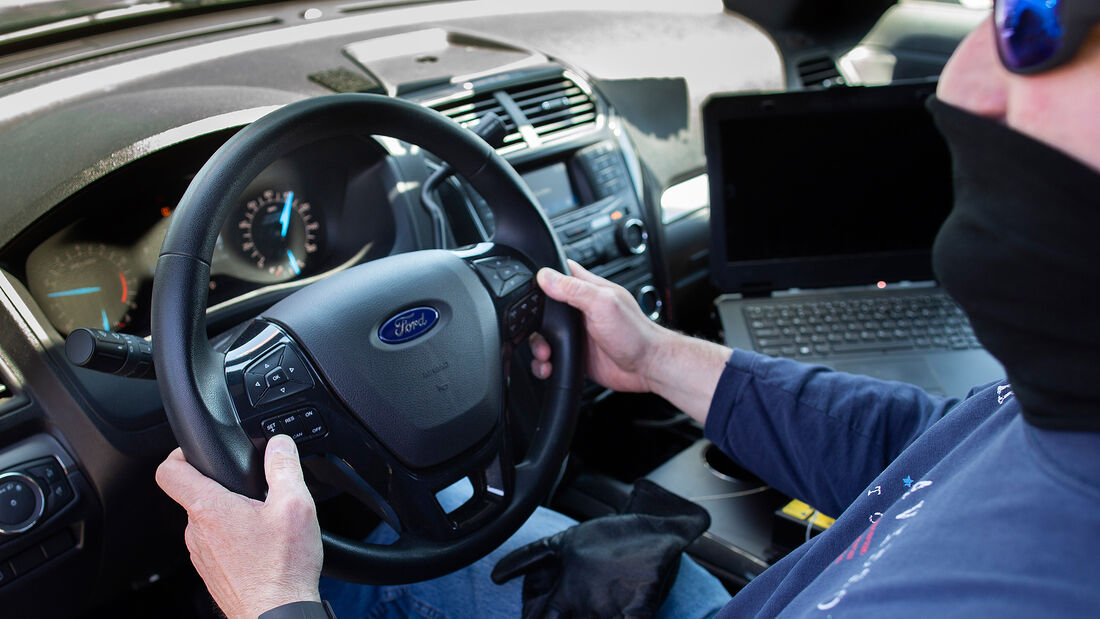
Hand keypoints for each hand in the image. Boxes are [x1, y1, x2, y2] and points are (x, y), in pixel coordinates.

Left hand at [155, 436, 322, 618]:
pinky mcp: (212, 572)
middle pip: (196, 495)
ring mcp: (201, 555)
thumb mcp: (296, 506)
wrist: (277, 615)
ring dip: (231, 515)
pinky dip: (235, 539)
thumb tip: (279, 443)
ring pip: (209, 521)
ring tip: (264, 521)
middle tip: (254, 490)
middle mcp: (197, 532)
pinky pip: (217, 544)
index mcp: (210, 509)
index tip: (195, 451)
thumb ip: (284, 467)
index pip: (169, 471)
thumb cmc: (283, 568)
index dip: (178, 453)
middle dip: (222, 487)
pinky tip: (262, 546)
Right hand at [531, 260, 669, 392]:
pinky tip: (550, 366)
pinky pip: (551, 357)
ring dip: (537, 346)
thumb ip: (574, 289)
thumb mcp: (603, 304)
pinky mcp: (575, 353)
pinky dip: (544, 363)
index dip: (543, 275)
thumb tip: (546, 275)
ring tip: (545, 353)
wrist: (647, 367)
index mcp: (588, 290)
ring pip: (544, 335)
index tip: (529, 287)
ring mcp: (577, 333)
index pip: (560, 272)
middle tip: (539, 330)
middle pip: (544, 307)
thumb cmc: (635, 334)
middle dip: (533, 320)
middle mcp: (580, 310)